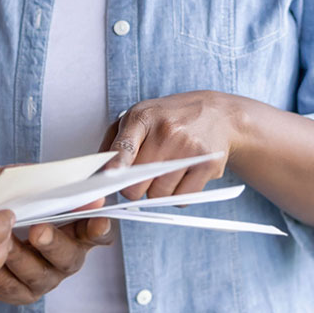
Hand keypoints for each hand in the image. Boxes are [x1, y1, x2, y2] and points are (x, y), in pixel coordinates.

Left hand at [0, 168, 114, 306]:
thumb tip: (69, 187)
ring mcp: (44, 278)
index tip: (99, 220)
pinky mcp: (19, 292)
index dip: (100, 229)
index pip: (99, 233)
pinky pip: (9, 288)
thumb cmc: (15, 197)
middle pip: (68, 257)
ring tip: (4, 241)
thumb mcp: (29, 183)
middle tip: (38, 231)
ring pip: (37, 275)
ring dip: (19, 257)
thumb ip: (49, 185)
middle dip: (53, 243)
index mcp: (78, 230)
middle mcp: (66, 258)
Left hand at [102, 91, 237, 199]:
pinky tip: (180, 178)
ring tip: (164, 173)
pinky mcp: (207, 164)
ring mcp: (188, 149)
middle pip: (138, 183)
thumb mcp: (138, 117)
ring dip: (157, 192)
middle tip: (140, 178)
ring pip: (159, 195)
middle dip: (134, 188)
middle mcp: (166, 132)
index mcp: (142, 117)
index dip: (117, 166)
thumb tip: (97, 174)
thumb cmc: (168, 118)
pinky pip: (182, 199)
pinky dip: (177, 196)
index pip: (125, 147)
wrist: (216, 113)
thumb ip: (113, 143)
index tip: (111, 177)